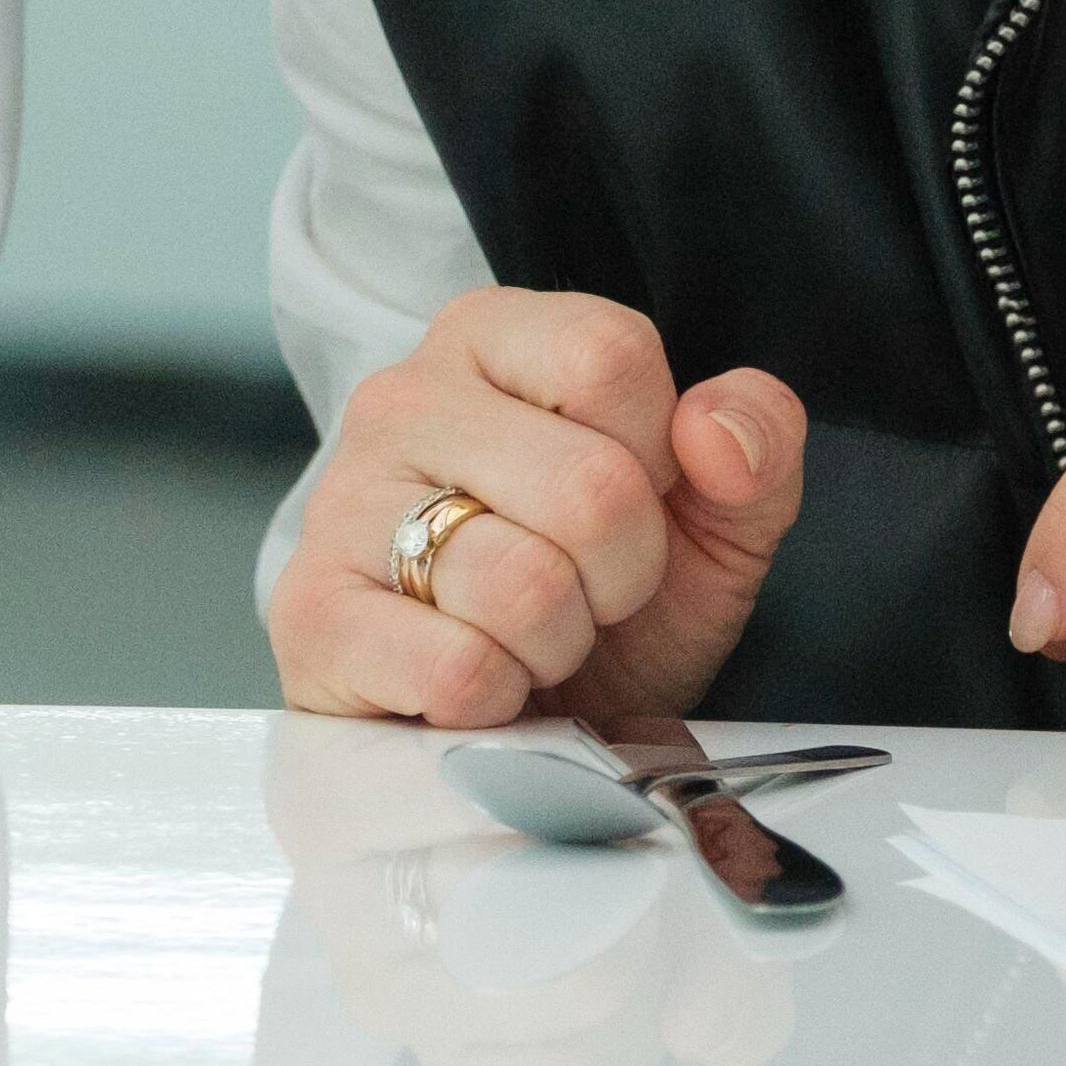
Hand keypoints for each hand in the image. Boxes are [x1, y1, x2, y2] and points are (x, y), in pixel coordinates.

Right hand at [266, 287, 806, 729]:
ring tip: (524, 636)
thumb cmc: (602, 601)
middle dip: (621, 574)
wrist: (506, 728)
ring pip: (524, 586)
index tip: (629, 502)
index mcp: (490, 336)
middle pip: (590, 485)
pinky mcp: (311, 614)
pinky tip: (472, 683)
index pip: (612, 355)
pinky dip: (497, 701)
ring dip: (557, 645)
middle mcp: (401, 396)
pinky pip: (458, 670)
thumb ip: (754, 446)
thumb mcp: (710, 521)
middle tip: (584, 591)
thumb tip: (718, 431)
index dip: (656, 460)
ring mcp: (342, 502)